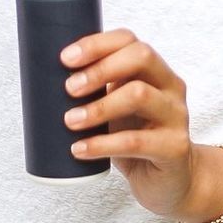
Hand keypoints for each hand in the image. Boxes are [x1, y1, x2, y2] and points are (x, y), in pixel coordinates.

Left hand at [60, 27, 204, 220]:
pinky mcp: (174, 148)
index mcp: (156, 70)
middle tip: (68, 88)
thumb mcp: (119, 108)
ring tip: (70, 121)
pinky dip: (102, 144)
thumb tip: (46, 80)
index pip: (129, 40)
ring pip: (139, 94)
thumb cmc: (136, 138)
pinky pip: (136, 142)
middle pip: (141, 56)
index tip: (65, 58)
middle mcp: (170, 86)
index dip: (96, 43)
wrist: (170, 182)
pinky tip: (80, 149)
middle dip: (100, 68)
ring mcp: (176, 116)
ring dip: (98, 106)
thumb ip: (99, 91)